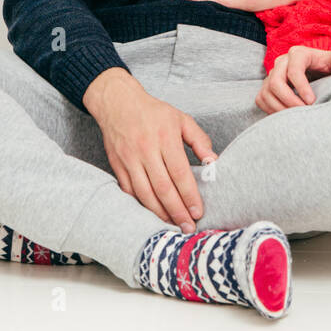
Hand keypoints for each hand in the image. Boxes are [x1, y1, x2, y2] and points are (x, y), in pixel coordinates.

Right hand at [82, 68, 216, 232]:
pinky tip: (153, 214)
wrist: (118, 103)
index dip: (190, 196)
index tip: (198, 211)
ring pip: (145, 194)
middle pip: (163, 188)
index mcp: (165, 138)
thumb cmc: (153, 112)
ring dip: (160, 213)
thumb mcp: (181, 119)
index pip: (180, 173)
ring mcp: (129, 160)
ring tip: (173, 224)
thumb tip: (213, 162)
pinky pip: (129, 191)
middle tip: (188, 227)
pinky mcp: (117, 166)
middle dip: (177, 211)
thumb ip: (199, 140)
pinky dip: (141, 205)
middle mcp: (146, 150)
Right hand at [255, 45, 330, 113]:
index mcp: (298, 54)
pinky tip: (287, 116)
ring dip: (280, 108)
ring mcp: (271, 74)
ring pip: (266, 92)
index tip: (312, 101)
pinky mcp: (266, 86)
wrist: (318, 70)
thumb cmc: (328, 65)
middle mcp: (281, 62)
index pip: (293, 69)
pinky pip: (262, 99)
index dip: (301, 87)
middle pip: (275, 82)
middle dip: (289, 100)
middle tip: (304, 112)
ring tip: (296, 117)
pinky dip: (271, 110)